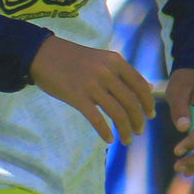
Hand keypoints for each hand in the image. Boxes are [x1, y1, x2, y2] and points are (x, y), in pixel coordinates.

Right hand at [29, 36, 155, 145]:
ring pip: (117, 114)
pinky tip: (109, 139)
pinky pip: (97, 119)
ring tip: (126, 140)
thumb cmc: (75, 59)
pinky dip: (106, 132)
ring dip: (125, 130)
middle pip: (131, 102)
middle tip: (139, 131)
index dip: (148, 103)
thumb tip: (149, 88)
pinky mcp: (77, 96)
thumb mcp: (103, 60)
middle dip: (138, 121)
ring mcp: (92, 84)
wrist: (43, 54)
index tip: (150, 116)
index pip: (140, 85)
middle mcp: (107, 72)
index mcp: (116, 61)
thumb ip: (125, 73)